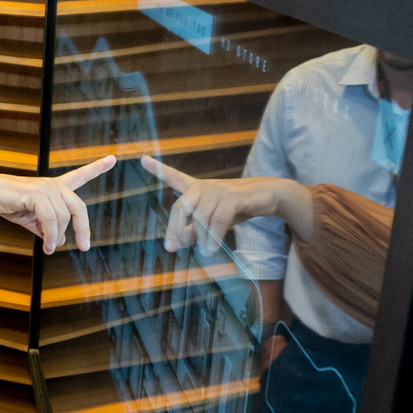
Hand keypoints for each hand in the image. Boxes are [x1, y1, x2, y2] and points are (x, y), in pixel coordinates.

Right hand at [0, 155, 115, 253]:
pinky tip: (46, 245)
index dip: (97, 168)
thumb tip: (58, 242)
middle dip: (83, 229)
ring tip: (49, 248)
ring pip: (63, 218)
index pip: (80, 175)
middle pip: (79, 208)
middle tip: (84, 247)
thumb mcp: (32, 219)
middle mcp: (54, 185)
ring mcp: (46, 188)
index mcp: (55, 187)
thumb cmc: (9, 204)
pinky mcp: (37, 194)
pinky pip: (50, 220)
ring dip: (57, 237)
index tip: (112, 159)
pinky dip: (50, 236)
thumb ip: (47, 228)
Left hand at [140, 155, 313, 254]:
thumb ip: (195, 229)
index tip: (142, 159)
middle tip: (171, 248)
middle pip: (180, 208)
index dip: (158, 169)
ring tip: (204, 252)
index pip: (174, 177)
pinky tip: (212, 248)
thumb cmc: (239, 207)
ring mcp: (218, 190)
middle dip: (174, 229)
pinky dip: (214, 237)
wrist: (269, 196)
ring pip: (201, 219)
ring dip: (201, 239)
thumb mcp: (213, 219)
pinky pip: (218, 220)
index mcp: (197, 188)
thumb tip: (180, 241)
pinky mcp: (232, 197)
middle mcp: (204, 186)